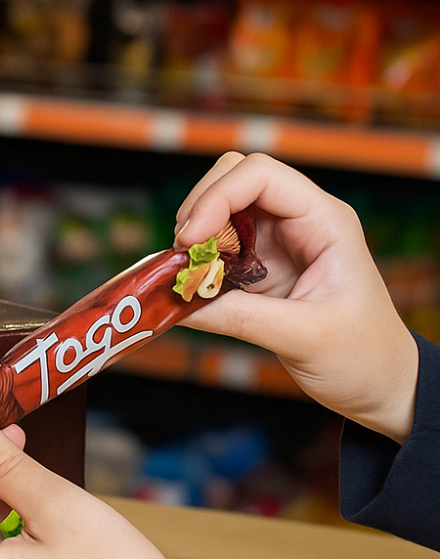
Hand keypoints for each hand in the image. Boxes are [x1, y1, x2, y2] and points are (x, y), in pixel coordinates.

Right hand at [174, 152, 417, 442]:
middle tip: (182, 255)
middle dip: (200, 208)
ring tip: (186, 274)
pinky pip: (216, 245)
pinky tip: (194, 287)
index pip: (261, 176)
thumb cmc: (362, 356)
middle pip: (235, 178)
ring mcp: (277, 241)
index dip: (217, 197)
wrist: (378, 382)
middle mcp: (299, 220)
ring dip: (195, 235)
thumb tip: (179, 304)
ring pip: (220, 208)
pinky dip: (196, 260)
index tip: (189, 239)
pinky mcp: (258, 265)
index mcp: (324, 222)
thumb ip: (240, 317)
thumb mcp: (304, 338)